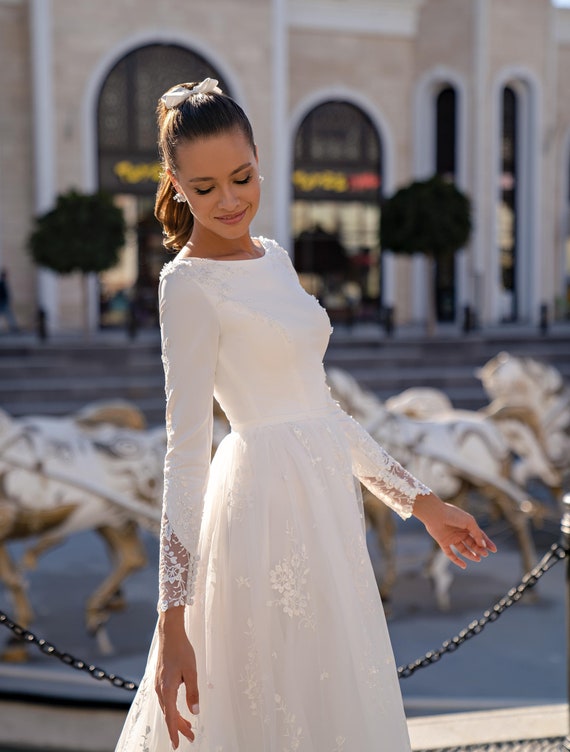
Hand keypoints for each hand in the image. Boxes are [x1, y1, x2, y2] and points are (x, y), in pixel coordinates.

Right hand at [155, 607, 199, 748]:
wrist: (170, 634)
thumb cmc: (182, 650)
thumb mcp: (191, 671)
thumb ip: (193, 692)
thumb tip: (195, 711)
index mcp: (167, 689)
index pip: (170, 717)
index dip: (174, 731)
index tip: (177, 745)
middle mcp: (160, 689)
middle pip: (169, 714)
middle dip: (179, 727)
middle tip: (191, 737)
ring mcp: (159, 684)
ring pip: (167, 707)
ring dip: (177, 718)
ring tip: (188, 727)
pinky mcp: (160, 680)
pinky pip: (166, 699)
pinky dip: (172, 708)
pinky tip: (179, 709)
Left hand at [413, 494, 496, 568]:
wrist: (435, 514)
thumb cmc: (453, 515)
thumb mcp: (469, 522)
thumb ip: (477, 534)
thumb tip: (483, 545)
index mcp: (467, 525)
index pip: (479, 536)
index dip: (487, 543)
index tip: (494, 550)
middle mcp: (459, 532)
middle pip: (472, 543)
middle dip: (479, 549)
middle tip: (485, 554)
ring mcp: (452, 538)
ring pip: (463, 549)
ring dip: (470, 555)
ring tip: (478, 559)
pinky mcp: (443, 542)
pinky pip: (450, 554)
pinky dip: (457, 560)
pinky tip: (464, 566)